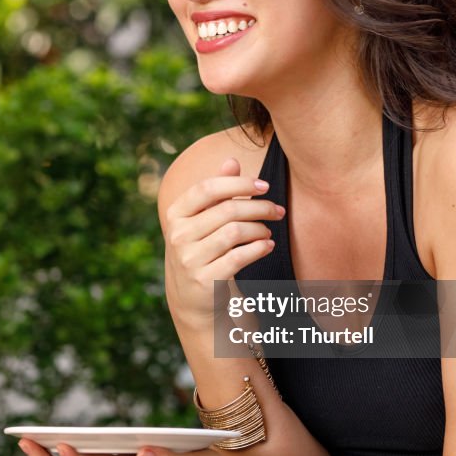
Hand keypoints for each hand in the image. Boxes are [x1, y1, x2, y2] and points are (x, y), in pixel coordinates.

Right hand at [164, 156, 284, 328]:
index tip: (265, 186)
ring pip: (235, 232)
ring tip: (268, 231)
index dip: (239, 183)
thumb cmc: (203, 247)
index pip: (207, 188)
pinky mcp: (205, 281)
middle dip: (259, 208)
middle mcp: (178, 235)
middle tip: (278, 211)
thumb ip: (218, 190)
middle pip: (227, 210)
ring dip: (260, 229)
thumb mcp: (204, 218)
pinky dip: (258, 248)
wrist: (192, 295)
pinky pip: (238, 257)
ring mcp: (189, 259)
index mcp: (176, 214)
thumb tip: (232, 160)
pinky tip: (267, 245)